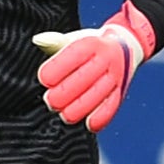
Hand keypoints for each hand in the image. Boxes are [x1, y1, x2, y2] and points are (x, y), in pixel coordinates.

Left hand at [33, 22, 147, 131]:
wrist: (125, 46)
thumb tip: (38, 40)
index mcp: (92, 43)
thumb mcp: (74, 39)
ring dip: (80, 108)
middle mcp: (106, 59)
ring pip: (98, 93)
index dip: (58, 68)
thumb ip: (55, 42)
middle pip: (85, 77)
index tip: (44, 79)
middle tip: (50, 101)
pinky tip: (90, 124)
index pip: (74, 55)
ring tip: (64, 115)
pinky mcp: (121, 91)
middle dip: (65, 92)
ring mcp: (116, 75)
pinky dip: (102, 117)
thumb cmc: (91, 46)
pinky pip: (113, 105)